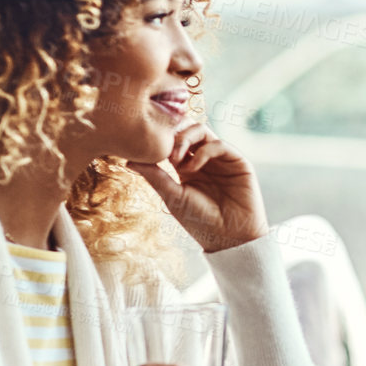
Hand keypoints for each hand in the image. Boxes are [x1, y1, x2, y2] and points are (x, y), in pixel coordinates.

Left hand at [128, 120, 268, 252]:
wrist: (230, 237)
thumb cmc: (200, 221)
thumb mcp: (172, 197)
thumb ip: (155, 176)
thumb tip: (128, 160)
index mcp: (187, 166)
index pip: (173, 140)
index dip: (162, 139)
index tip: (148, 150)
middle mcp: (204, 159)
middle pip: (187, 128)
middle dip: (172, 134)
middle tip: (163, 152)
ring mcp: (221, 159)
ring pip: (202, 130)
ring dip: (185, 140)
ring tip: (175, 160)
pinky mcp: (238, 161)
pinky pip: (218, 144)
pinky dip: (202, 152)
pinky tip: (192, 168)